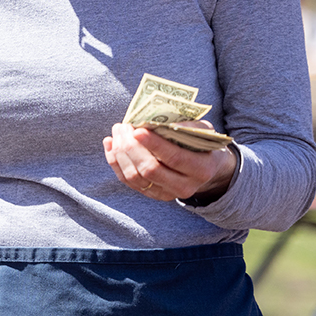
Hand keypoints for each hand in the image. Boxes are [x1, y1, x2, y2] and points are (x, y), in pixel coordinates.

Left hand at [102, 121, 236, 202]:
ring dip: (120, 153)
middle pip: (150, 170)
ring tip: (117, 131)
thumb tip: (158, 121)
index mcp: (202, 169)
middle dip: (132, 147)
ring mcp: (166, 193)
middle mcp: (184, 186)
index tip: (137, 130)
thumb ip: (187, 125)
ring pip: (135, 177)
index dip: (154, 144)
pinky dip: (115, 162)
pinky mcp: (152, 194)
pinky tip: (110, 144)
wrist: (206, 168)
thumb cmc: (201, 142)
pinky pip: (128, 181)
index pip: (174, 158)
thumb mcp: (203, 130)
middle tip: (123, 126)